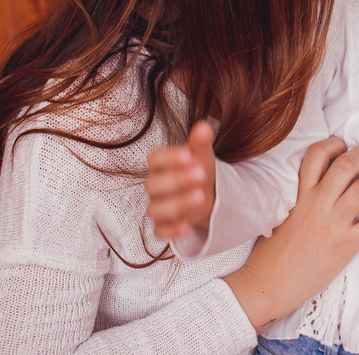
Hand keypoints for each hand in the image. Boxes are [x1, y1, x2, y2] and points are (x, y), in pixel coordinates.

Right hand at [145, 120, 216, 239]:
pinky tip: (187, 226)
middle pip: (153, 185)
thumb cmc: (197, 167)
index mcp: (160, 164)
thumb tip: (204, 126)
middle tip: (202, 174)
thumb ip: (200, 142)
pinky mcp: (164, 225)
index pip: (154, 159)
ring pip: (154, 210)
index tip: (189, 155)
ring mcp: (157, 206)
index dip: (169, 158)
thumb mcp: (201, 154)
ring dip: (177, 205)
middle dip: (177, 180)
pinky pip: (160, 231)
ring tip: (201, 196)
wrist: (204, 190)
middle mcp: (154, 185)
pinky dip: (171, 230)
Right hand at [224, 138, 358, 331]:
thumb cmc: (272, 251)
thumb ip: (300, 194)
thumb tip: (322, 178)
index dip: (333, 143)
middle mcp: (318, 205)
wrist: (270, 285)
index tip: (341, 146)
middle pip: (346, 166)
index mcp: (299, 196)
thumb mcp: (281, 213)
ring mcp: (334, 225)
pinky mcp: (347, 245)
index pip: (317, 155)